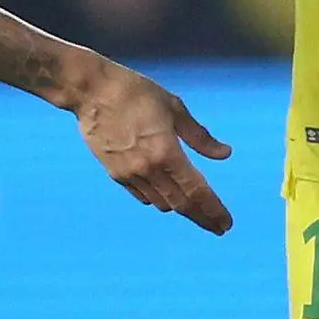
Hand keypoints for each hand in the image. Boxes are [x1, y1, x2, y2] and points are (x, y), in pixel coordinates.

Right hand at [65, 56, 234, 234]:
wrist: (92, 91)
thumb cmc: (136, 92)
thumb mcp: (174, 108)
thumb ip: (200, 136)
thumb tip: (225, 154)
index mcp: (167, 152)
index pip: (197, 191)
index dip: (214, 210)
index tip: (226, 224)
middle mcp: (149, 169)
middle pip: (181, 204)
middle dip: (203, 218)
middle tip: (219, 227)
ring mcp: (130, 174)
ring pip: (162, 203)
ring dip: (181, 207)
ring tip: (195, 207)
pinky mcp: (115, 174)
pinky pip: (143, 196)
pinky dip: (159, 198)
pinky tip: (167, 194)